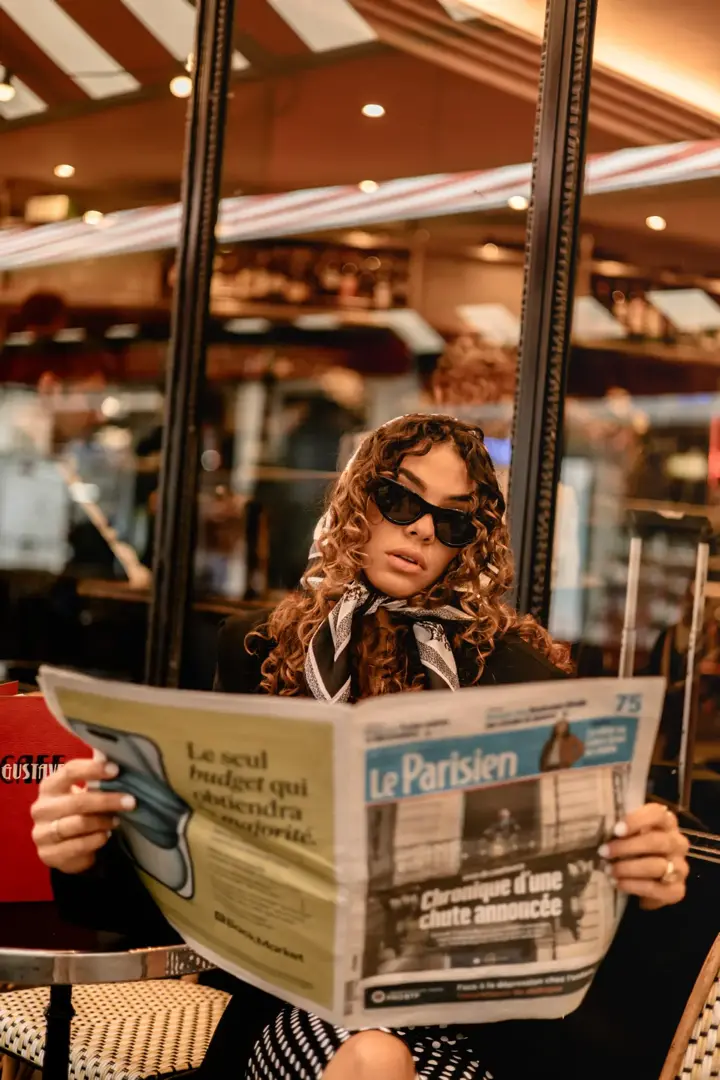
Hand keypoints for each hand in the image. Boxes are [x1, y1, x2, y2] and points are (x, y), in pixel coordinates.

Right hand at [31, 758, 135, 873]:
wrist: (62, 844)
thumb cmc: (77, 810)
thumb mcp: (83, 791)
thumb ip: (94, 774)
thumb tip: (109, 754)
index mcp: (49, 786)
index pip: (69, 771)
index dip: (93, 769)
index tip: (116, 770)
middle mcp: (41, 809)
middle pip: (78, 802)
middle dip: (107, 801)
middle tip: (130, 802)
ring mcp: (43, 833)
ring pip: (79, 824)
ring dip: (103, 822)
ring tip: (117, 821)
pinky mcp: (49, 855)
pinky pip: (78, 846)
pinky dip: (96, 840)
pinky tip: (105, 836)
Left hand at [600, 803, 689, 910]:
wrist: (643, 880)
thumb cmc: (631, 847)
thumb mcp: (627, 833)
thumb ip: (620, 827)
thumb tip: (596, 823)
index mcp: (667, 822)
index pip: (658, 814)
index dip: (637, 820)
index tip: (616, 830)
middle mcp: (678, 843)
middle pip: (657, 842)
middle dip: (627, 847)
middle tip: (603, 852)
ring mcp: (680, 867)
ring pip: (658, 866)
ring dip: (629, 868)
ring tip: (608, 870)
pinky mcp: (677, 890)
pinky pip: (658, 889)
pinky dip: (635, 886)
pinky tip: (618, 883)